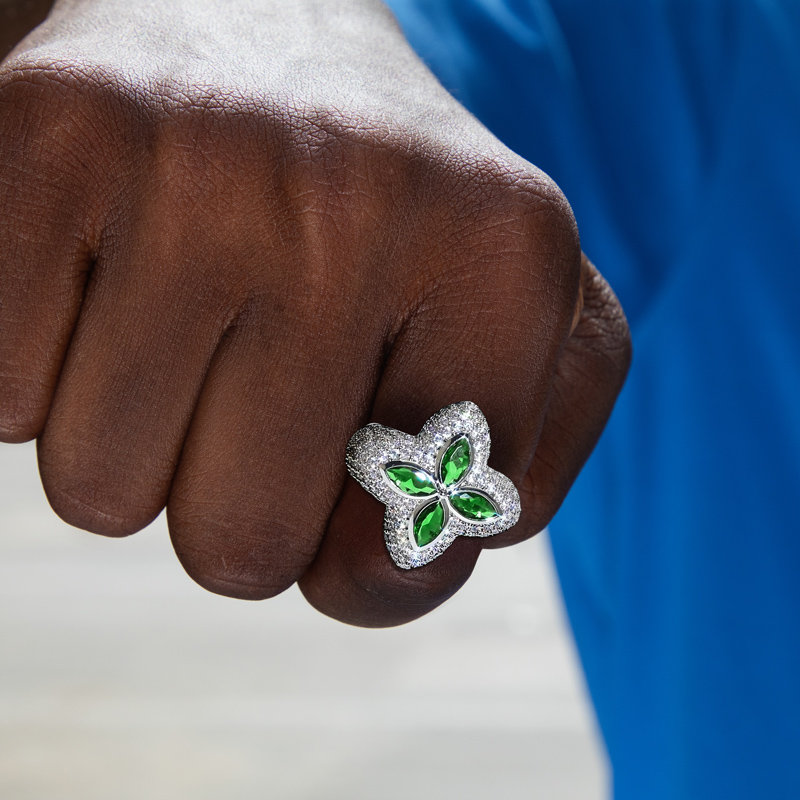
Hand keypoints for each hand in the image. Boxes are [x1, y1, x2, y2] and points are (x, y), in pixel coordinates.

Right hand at [0, 0, 629, 625]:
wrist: (261, 25)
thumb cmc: (387, 219)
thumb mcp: (517, 333)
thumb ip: (509, 481)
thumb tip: (388, 571)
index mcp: (505, 254)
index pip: (415, 541)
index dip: (373, 542)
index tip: (360, 459)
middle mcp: (358, 196)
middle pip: (241, 548)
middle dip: (241, 503)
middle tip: (257, 379)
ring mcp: (193, 157)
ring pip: (102, 492)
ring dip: (141, 445)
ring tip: (189, 319)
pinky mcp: (47, 132)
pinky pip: (1, 404)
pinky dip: (48, 378)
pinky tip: (114, 278)